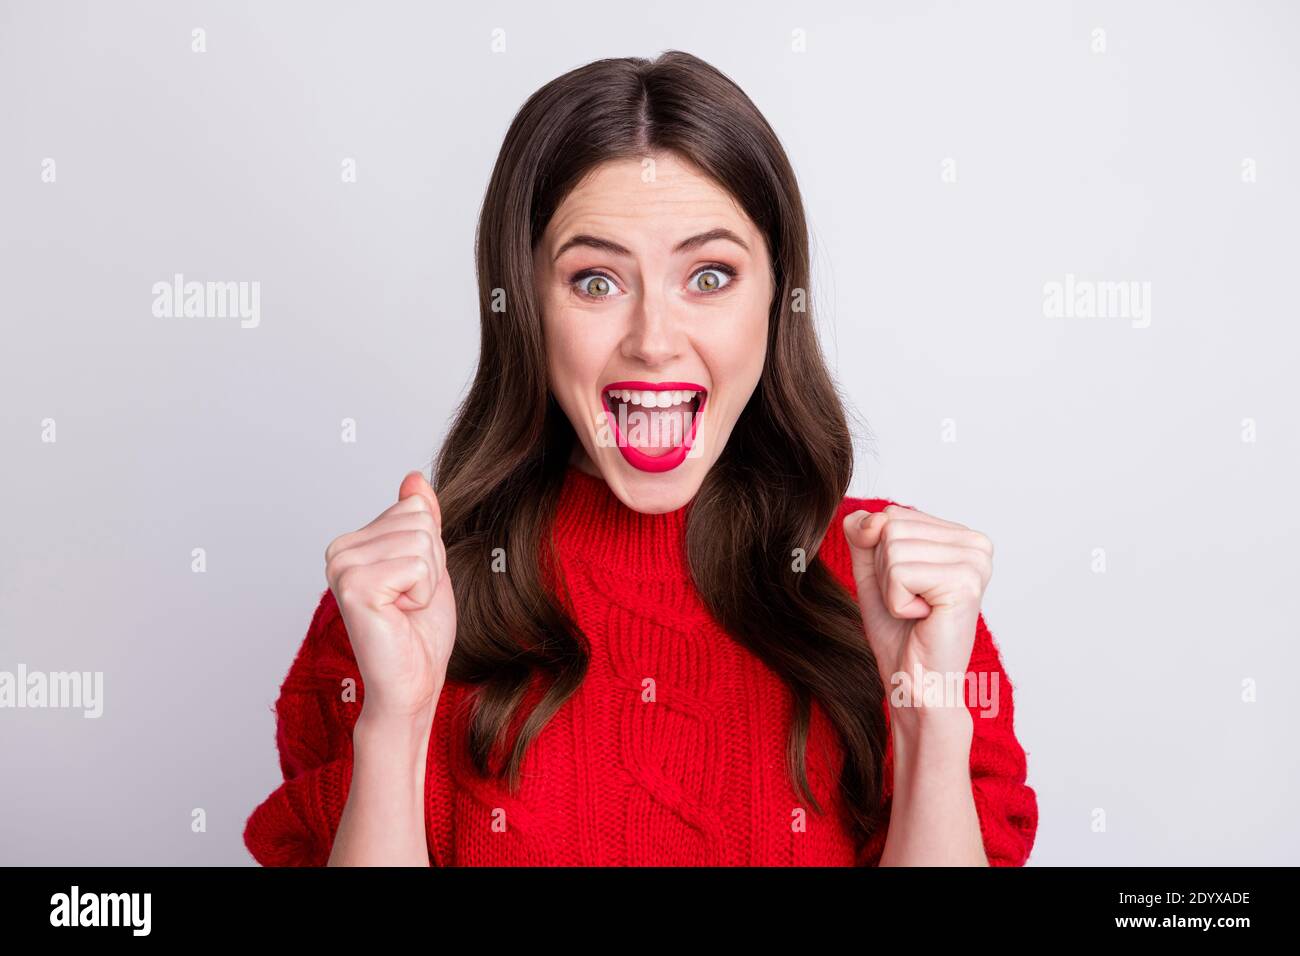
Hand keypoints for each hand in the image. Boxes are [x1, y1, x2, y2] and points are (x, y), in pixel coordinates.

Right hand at [325, 471, 456, 722]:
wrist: (412, 682)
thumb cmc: (418, 632)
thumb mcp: (429, 564)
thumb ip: (420, 521)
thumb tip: (414, 478)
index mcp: (352, 543)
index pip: (415, 508)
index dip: (430, 551)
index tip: (411, 587)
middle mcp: (338, 551)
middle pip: (419, 520)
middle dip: (431, 564)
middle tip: (410, 602)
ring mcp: (342, 567)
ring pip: (421, 540)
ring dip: (428, 581)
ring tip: (405, 609)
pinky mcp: (355, 586)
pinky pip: (418, 565)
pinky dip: (423, 593)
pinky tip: (400, 615)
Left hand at [842, 504, 992, 716]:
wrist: (915, 681)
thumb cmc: (899, 631)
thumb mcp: (873, 570)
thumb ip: (865, 534)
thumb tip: (868, 517)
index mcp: (961, 536)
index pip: (893, 514)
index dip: (881, 555)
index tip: (908, 587)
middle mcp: (976, 544)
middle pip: (892, 527)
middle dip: (885, 571)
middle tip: (912, 603)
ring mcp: (975, 562)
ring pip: (892, 548)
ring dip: (891, 589)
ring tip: (918, 612)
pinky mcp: (964, 583)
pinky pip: (899, 573)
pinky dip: (897, 602)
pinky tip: (924, 618)